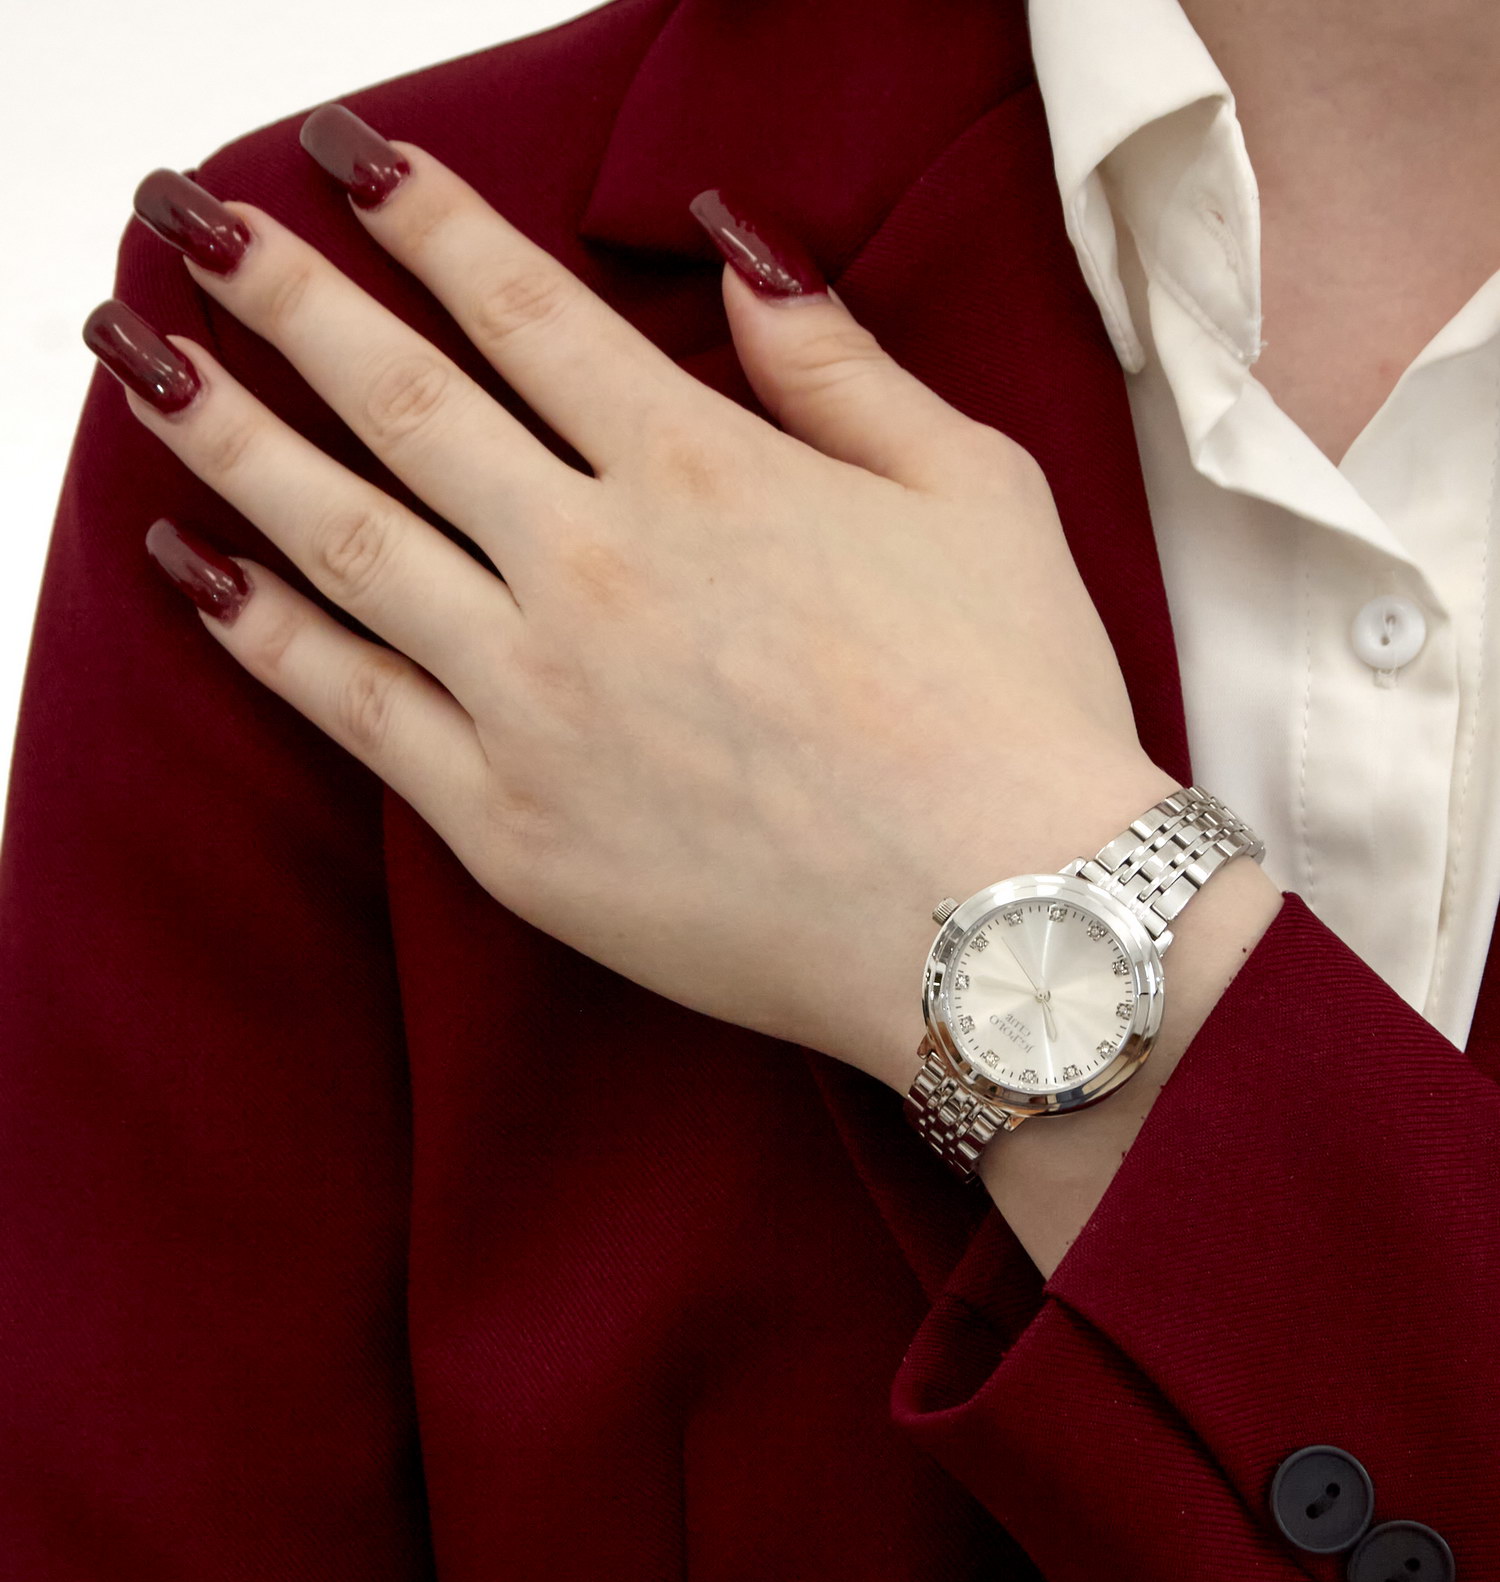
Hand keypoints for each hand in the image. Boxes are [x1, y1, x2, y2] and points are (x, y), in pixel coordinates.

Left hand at [89, 104, 1172, 1097]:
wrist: (1009, 926)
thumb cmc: (1016, 712)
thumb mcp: (975, 493)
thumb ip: (839, 365)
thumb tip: (736, 247)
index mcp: (703, 471)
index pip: (525, 311)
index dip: (428, 219)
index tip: (348, 157)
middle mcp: (593, 565)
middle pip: (399, 398)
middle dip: (283, 294)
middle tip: (192, 225)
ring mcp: (536, 697)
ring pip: (345, 537)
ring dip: (229, 437)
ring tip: (143, 364)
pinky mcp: (510, 824)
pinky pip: (355, 709)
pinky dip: (266, 634)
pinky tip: (194, 573)